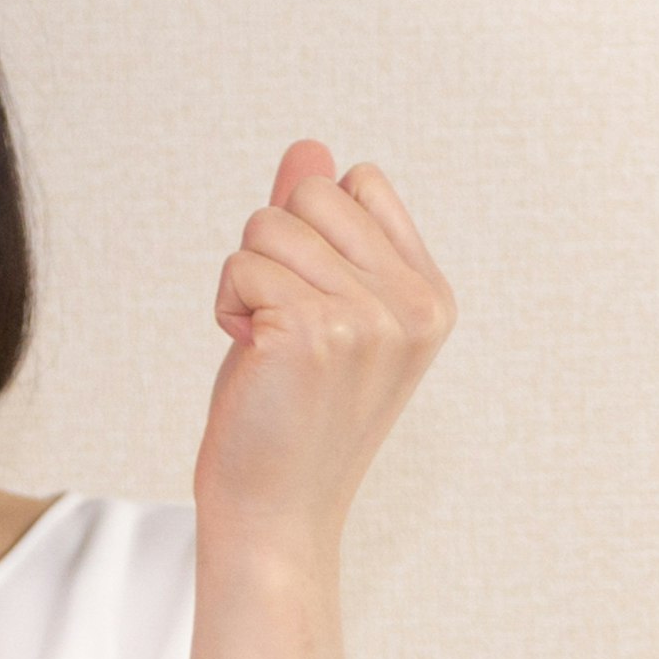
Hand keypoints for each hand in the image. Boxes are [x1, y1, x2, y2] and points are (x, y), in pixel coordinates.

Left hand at [189, 142, 455, 560]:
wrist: (274, 512)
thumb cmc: (287, 414)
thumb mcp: (316, 307)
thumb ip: (318, 229)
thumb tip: (309, 146)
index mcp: (430, 296)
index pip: (359, 182)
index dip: (313, 230)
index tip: (315, 301)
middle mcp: (413, 305)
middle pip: (309, 195)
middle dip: (273, 251)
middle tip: (283, 326)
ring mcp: (368, 318)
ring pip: (266, 227)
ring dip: (245, 284)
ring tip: (268, 349)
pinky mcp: (312, 333)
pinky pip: (240, 267)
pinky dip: (228, 307)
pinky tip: (252, 362)